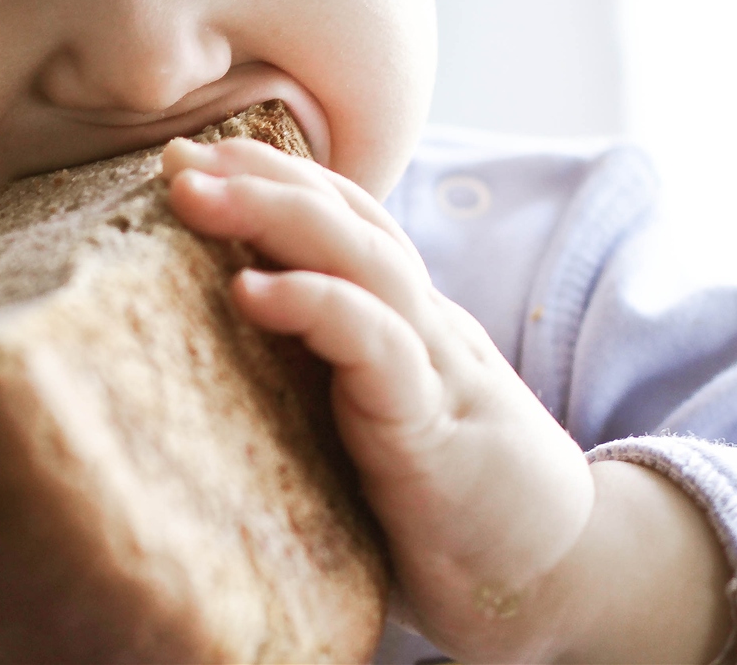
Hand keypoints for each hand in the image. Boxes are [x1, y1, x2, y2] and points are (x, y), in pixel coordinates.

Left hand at [162, 138, 731, 663]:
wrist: (560, 583)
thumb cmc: (455, 511)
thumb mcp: (382, 426)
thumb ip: (331, 378)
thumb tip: (234, 348)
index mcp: (410, 324)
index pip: (349, 220)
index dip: (278, 177)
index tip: (197, 154)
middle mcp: (426, 329)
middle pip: (351, 221)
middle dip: (263, 177)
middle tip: (176, 156)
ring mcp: (435, 372)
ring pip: (365, 262)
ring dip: (276, 214)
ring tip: (196, 194)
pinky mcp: (431, 432)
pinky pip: (378, 349)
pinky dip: (315, 306)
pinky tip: (249, 290)